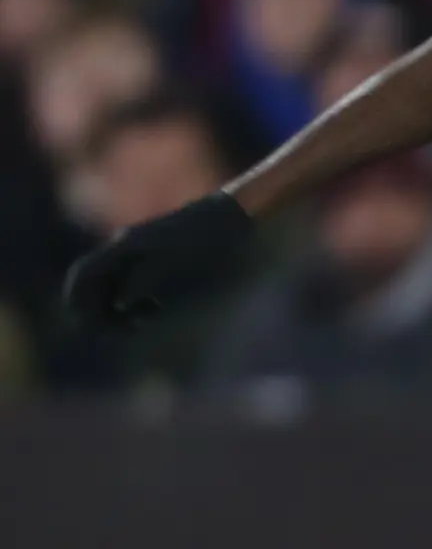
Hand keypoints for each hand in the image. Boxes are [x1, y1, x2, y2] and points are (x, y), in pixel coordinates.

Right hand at [62, 191, 256, 325]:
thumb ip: (144, 283)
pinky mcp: (158, 253)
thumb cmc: (211, 242)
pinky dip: (135, 299)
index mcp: (125, 246)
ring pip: (114, 283)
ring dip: (117, 308)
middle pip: (95, 282)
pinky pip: (134, 280)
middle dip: (98, 310)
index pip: (84, 274)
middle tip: (119, 333)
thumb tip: (118, 304)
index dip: (77, 302)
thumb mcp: (178, 265)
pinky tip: (154, 312)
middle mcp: (127, 246)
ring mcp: (141, 249)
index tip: (86, 327)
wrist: (236, 215)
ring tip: (139, 325)